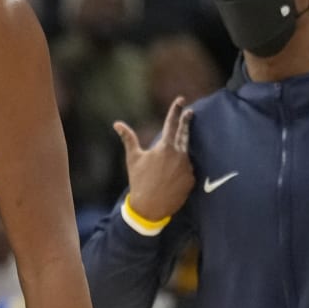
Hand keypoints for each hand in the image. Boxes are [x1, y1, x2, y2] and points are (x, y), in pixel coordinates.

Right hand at [114, 98, 194, 223]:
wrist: (150, 207)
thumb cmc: (139, 180)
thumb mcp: (133, 158)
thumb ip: (128, 138)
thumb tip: (117, 124)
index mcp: (165, 147)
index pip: (172, 123)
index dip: (176, 110)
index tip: (181, 100)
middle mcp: (180, 155)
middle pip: (184, 134)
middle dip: (186, 122)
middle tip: (190, 112)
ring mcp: (188, 167)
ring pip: (185, 153)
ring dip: (180, 151)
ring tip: (170, 159)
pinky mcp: (191, 179)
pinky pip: (187, 169)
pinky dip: (181, 168)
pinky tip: (172, 176)